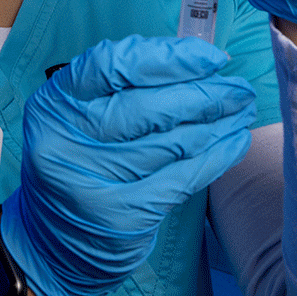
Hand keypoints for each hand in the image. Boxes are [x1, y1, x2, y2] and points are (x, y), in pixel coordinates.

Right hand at [0, 36, 255, 295]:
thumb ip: (124, 87)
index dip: (166, 57)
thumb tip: (198, 62)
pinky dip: (216, 157)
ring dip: (217, 123)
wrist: (58, 238)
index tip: (209, 57)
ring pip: (171, 143)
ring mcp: (92, 182)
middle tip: (239, 89)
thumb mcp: (79, 117)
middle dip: (204, 94)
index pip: (109, 65)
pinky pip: (182, 179)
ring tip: (242, 110)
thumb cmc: (80, 160)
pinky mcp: (122, 216)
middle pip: (147, 107)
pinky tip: (235, 141)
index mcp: (53, 105)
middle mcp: (65, 142)